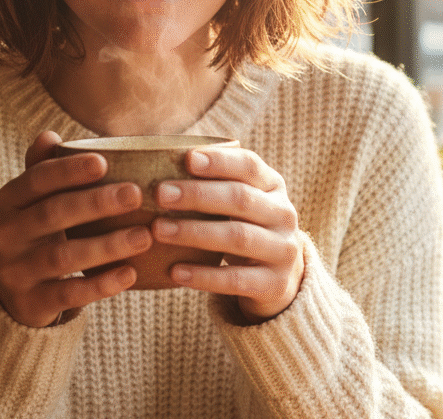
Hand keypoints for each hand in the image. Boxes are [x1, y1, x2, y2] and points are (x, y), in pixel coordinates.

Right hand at [0, 131, 152, 327]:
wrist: (8, 295)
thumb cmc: (34, 234)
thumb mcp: (31, 203)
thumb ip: (42, 170)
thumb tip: (50, 135)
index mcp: (7, 202)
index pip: (36, 180)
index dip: (68, 171)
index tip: (103, 162)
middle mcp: (5, 235)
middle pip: (52, 214)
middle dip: (95, 203)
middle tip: (136, 194)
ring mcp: (15, 272)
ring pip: (63, 256)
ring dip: (107, 245)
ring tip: (144, 236)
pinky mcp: (30, 304)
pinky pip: (69, 294)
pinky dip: (101, 284)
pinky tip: (130, 274)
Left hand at [150, 147, 303, 322]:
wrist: (279, 276)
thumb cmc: (243, 226)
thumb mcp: (238, 201)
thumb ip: (213, 182)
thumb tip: (161, 161)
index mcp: (272, 186)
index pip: (249, 166)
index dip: (220, 161)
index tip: (187, 159)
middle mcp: (283, 215)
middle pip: (240, 198)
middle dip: (198, 194)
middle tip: (160, 194)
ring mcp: (283, 250)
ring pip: (238, 237)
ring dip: (194, 232)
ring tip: (159, 230)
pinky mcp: (275, 285)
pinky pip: (236, 280)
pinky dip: (204, 276)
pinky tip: (175, 271)